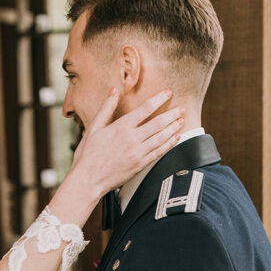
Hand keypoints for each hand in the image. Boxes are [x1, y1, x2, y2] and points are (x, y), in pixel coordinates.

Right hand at [70, 88, 184, 197]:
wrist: (88, 180)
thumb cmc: (88, 154)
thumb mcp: (94, 127)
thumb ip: (106, 108)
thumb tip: (114, 90)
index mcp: (121, 127)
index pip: (146, 108)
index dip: (159, 99)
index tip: (168, 93)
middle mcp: (132, 139)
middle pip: (158, 123)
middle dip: (172, 115)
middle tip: (182, 109)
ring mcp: (138, 153)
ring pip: (161, 138)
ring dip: (173, 128)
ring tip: (181, 121)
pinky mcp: (140, 165)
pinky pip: (158, 152)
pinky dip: (169, 144)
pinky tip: (175, 138)